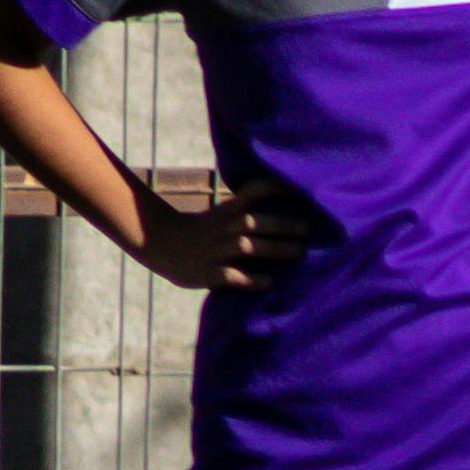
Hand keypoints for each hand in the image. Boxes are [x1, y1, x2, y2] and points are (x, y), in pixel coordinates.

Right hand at [130, 180, 300, 294]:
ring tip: (299, 252)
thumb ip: (248, 211)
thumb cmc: (202, 230)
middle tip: (308, 229)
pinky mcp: (208, 273)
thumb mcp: (222, 213)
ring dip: (275, 248)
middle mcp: (224, 228)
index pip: (254, 191)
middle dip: (284, 225)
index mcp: (228, 210)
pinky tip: (269, 283)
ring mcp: (216, 250)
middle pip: (256, 222)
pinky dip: (252, 280)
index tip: (300, 187)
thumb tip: (287, 212)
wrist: (161, 243)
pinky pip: (232, 276)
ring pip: (248, 247)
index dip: (276, 186)